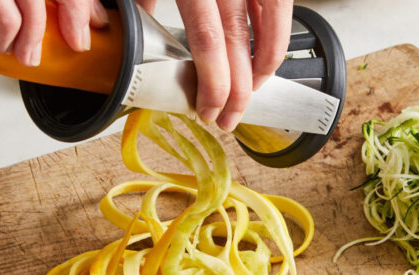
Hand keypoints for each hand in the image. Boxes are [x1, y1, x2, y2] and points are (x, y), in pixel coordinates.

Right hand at [0, 0, 109, 66]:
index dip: (84, 1)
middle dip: (75, 10)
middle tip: (78, 42)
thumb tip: (52, 32)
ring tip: (28, 56)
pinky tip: (3, 43)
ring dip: (36, 32)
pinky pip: (2, 4)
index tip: (97, 21)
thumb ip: (17, 7)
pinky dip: (8, 29)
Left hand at [138, 0, 292, 131]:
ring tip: (251, 92)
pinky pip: (279, 8)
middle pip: (238, 43)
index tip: (208, 111)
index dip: (212, 84)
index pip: (207, 41)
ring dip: (263, 67)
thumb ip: (143, 1)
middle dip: (237, 90)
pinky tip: (261, 55)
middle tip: (228, 120)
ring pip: (271, 27)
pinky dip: (274, 35)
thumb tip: (138, 33)